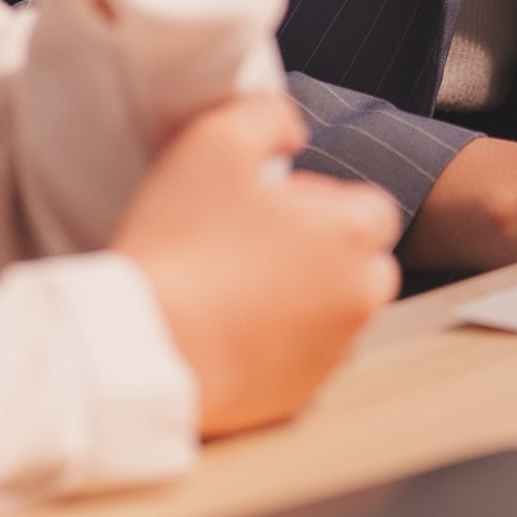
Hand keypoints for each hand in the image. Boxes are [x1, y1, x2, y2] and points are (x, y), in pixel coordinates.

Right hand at [111, 95, 402, 436]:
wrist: (143, 346)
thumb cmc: (180, 241)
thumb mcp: (215, 141)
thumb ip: (268, 117)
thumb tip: (293, 133)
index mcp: (352, 236)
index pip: (372, 209)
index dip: (323, 200)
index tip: (273, 205)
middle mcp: (358, 299)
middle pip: (365, 266)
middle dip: (326, 253)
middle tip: (258, 244)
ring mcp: (330, 356)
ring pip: (336, 316)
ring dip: (304, 300)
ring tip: (237, 287)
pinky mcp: (297, 400)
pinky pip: (302, 363)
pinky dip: (278, 347)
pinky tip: (228, 329)